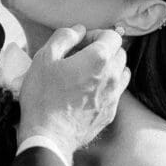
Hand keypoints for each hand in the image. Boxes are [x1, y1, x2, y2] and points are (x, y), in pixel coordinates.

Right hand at [17, 25, 129, 158]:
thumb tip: (78, 30)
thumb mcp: (44, 58)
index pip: (112, 36)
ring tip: (87, 73)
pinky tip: (87, 91)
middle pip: (120, 53)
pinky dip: (107, 86)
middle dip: (103, 50)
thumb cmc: (43, 96)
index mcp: (98, 59)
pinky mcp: (110, 112)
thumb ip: (63, 37)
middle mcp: (112, 76)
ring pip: (122, 72)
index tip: (80, 42)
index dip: (96, 34)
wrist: (49, 135)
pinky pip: (116, 92)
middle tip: (81, 56)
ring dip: (109, 68)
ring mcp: (114, 96)